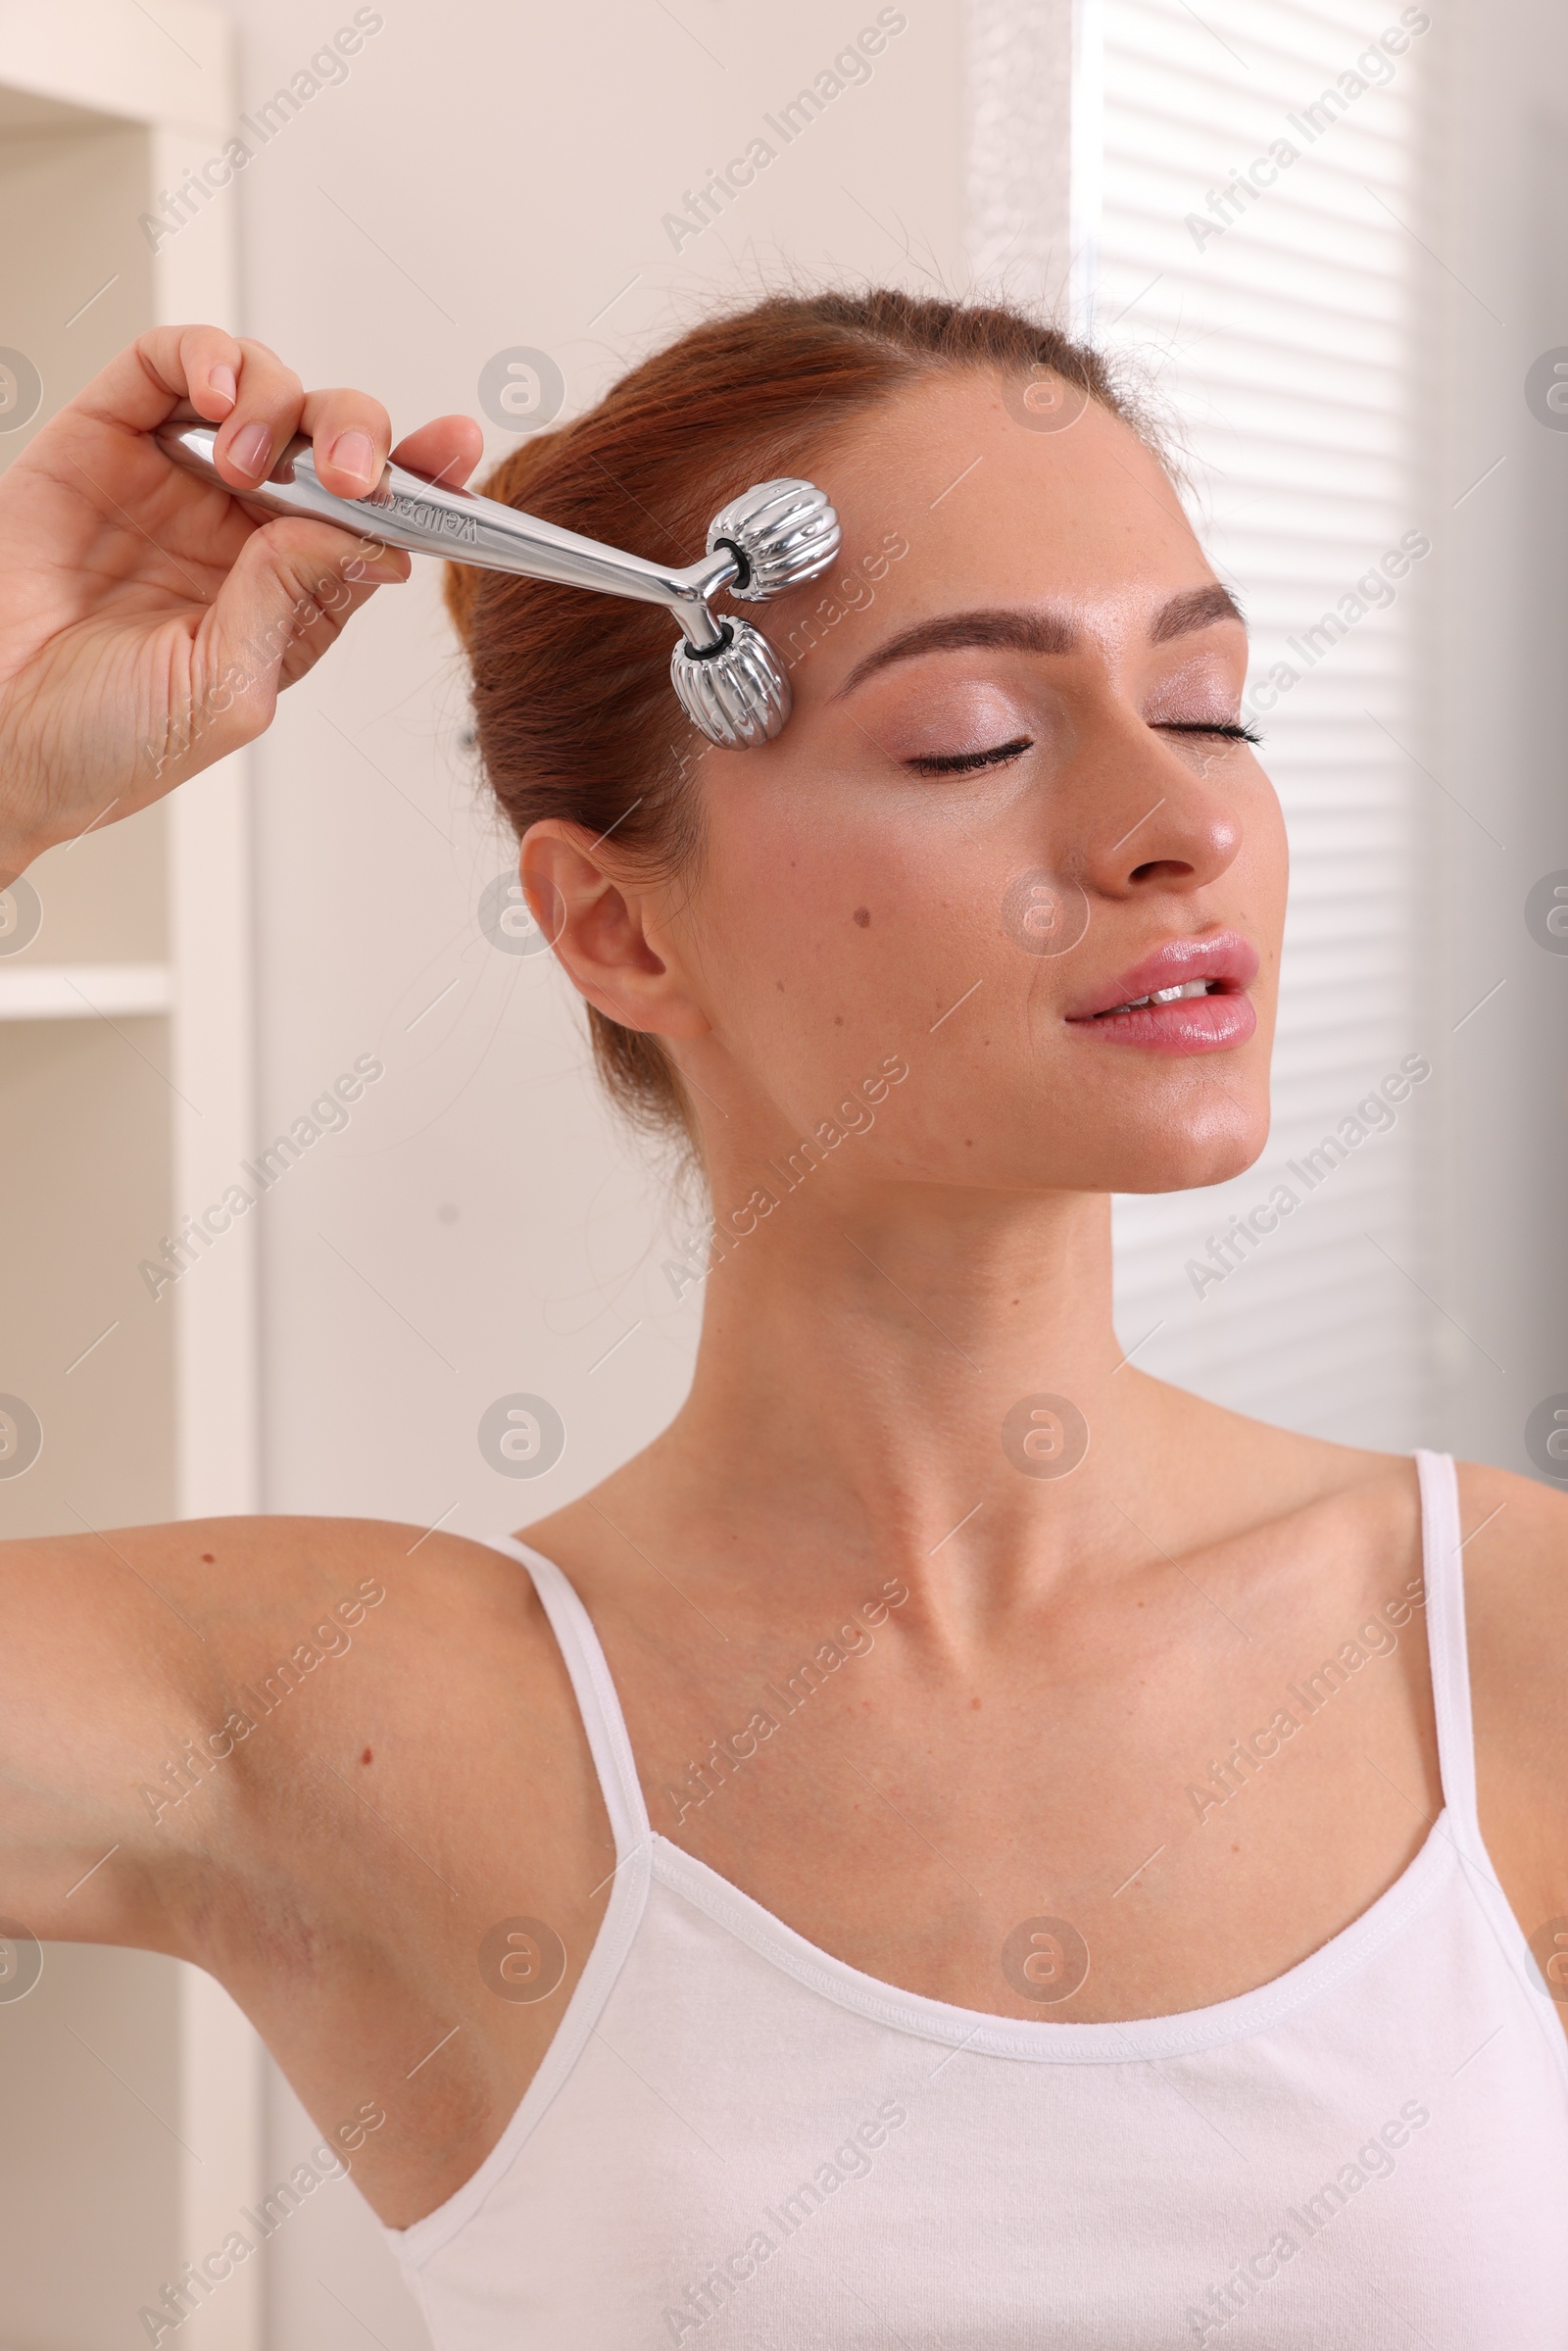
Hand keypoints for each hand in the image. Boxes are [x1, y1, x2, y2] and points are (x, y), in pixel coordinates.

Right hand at [0, 326, 483, 882]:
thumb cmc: (106, 742)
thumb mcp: (228, 690)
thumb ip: (291, 601)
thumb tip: (355, 528)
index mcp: (293, 594)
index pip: (378, 519)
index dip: (426, 479)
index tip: (458, 449)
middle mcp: (245, 528)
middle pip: (335, 442)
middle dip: (365, 439)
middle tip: (354, 476)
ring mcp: (180, 477)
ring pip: (267, 389)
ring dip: (284, 407)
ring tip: (250, 465)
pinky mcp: (108, 434)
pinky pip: (171, 362)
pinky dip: (209, 358)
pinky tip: (219, 396)